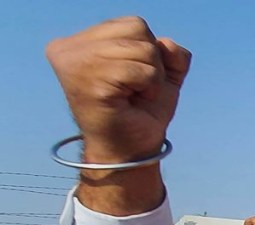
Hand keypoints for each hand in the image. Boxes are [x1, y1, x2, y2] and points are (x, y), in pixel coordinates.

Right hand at [46, 16, 190, 163]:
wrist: (130, 151)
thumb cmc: (140, 113)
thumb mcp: (162, 74)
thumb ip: (169, 52)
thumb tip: (167, 44)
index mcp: (77, 42)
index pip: (132, 24)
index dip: (148, 53)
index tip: (132, 80)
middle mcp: (68, 49)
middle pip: (138, 29)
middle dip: (152, 62)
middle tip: (136, 89)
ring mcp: (74, 63)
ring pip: (143, 48)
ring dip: (152, 77)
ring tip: (134, 96)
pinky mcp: (87, 81)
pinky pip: (141, 69)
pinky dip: (150, 86)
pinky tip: (133, 101)